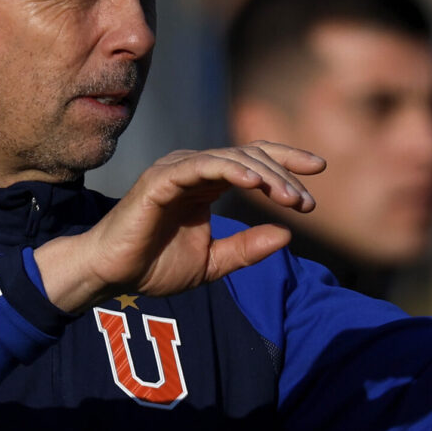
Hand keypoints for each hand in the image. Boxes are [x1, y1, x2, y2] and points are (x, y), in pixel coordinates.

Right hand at [34, 142, 324, 311]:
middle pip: (249, 156)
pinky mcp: (160, 179)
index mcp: (206, 184)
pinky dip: (228, 168)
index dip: (286, 161)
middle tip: (305, 202)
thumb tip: (287, 235)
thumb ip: (246, 249)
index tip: (319, 169)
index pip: (253, 160)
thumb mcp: (212, 263)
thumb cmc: (153, 265)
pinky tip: (252, 181)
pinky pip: (200, 166)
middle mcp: (194, 170)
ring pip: (230, 158)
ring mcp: (176, 170)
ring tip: (288, 196)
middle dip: (283, 175)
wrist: (112, 274)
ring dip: (264, 175)